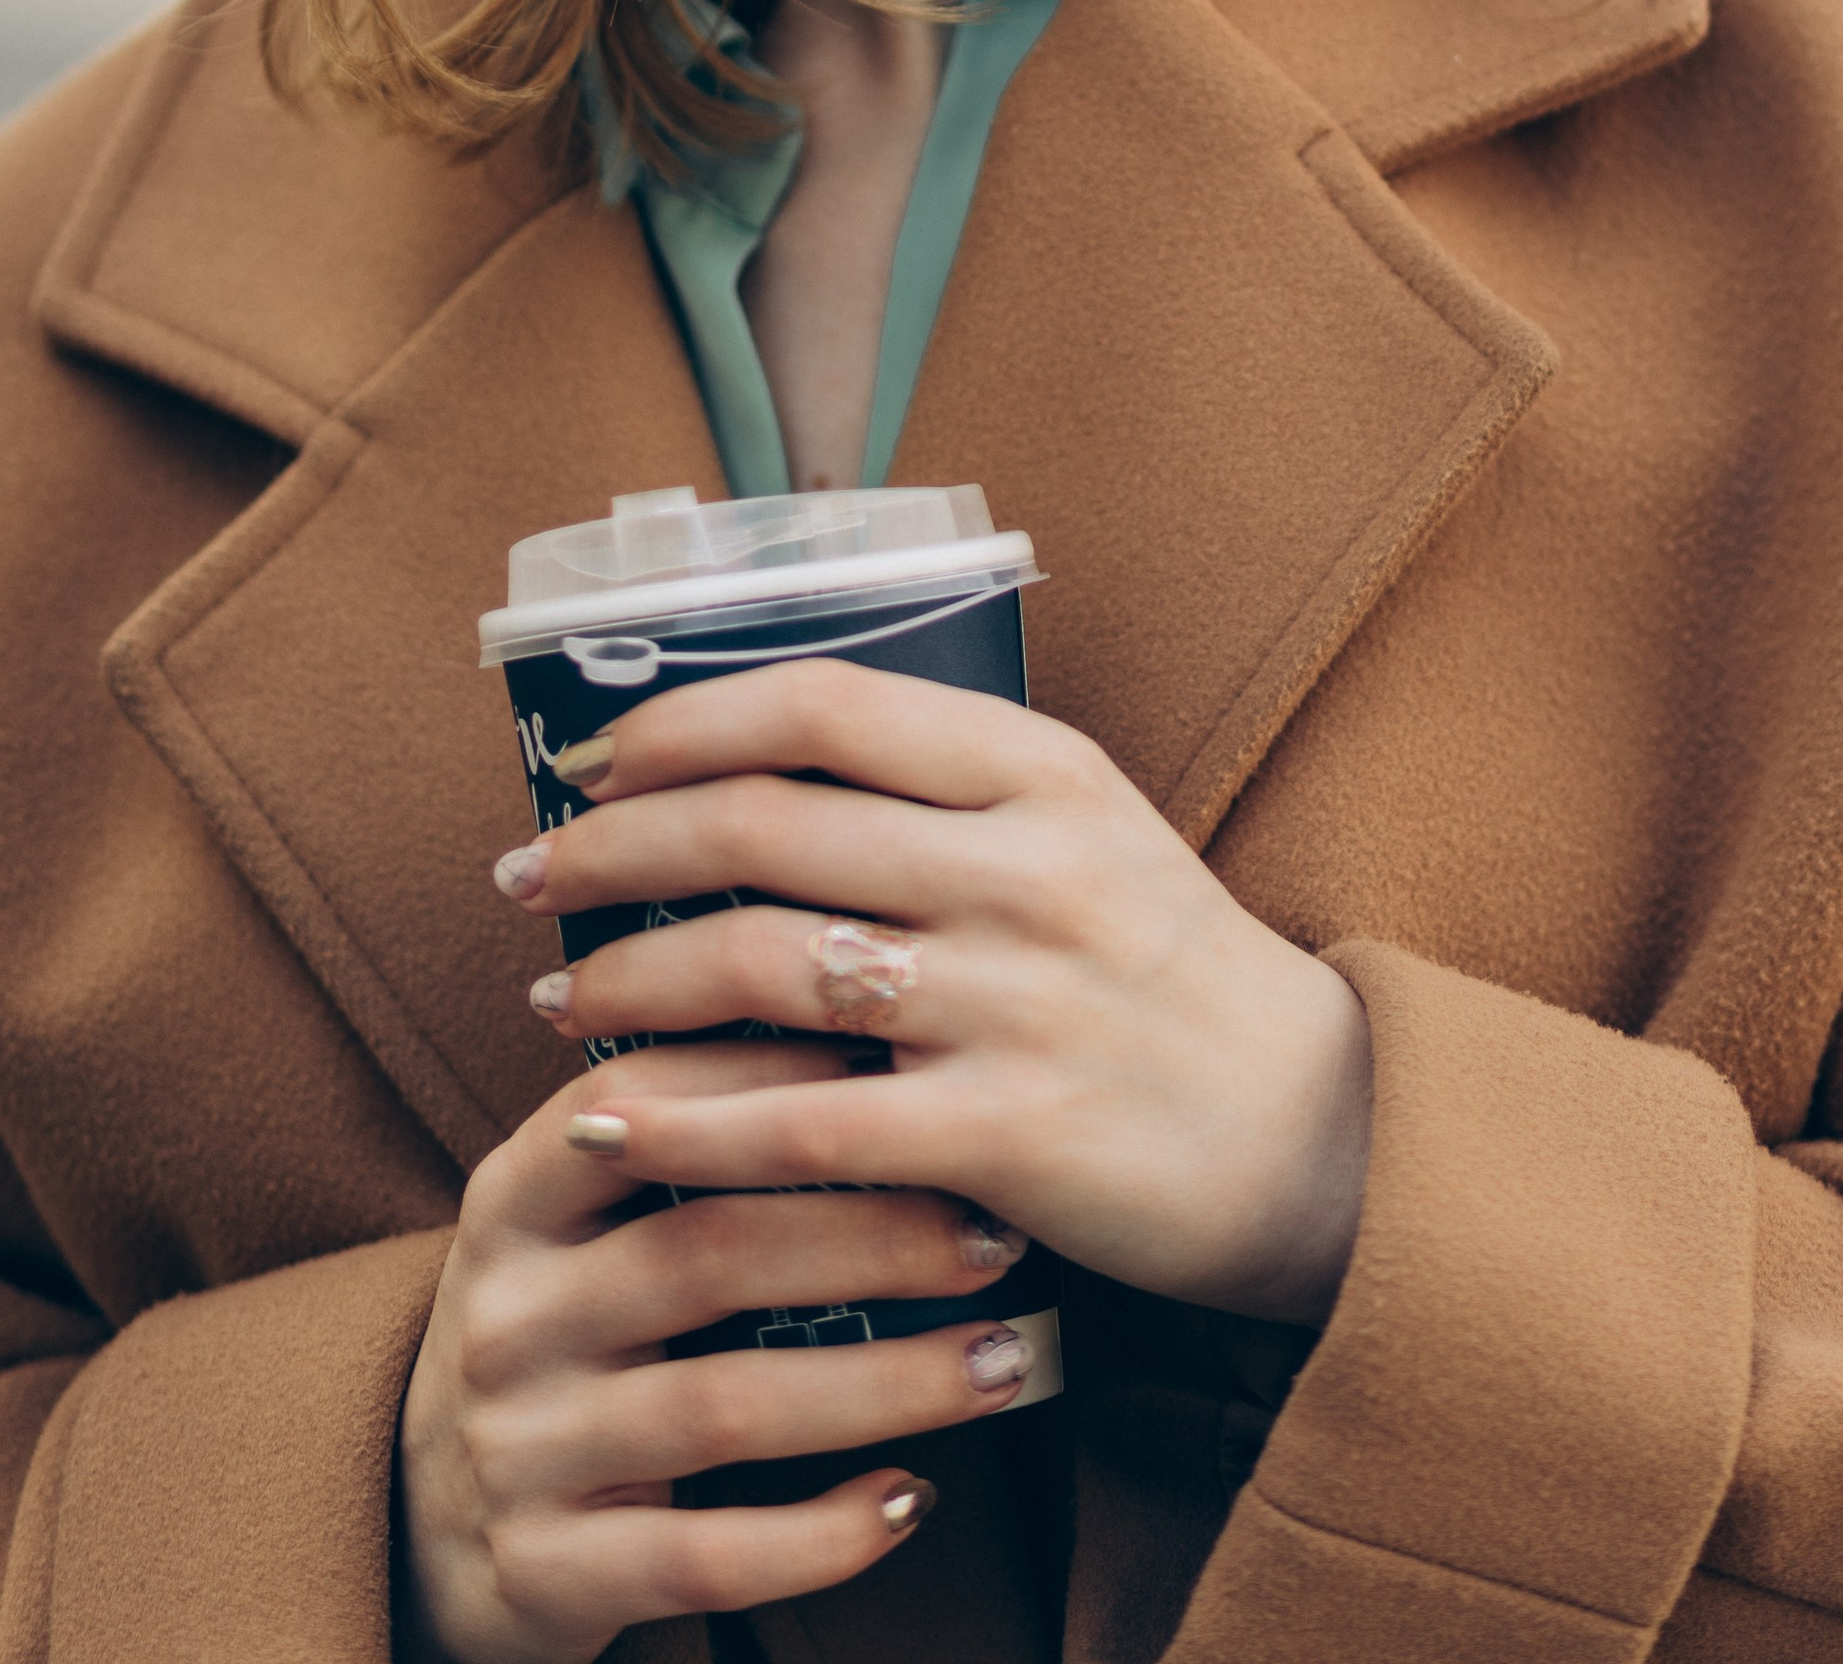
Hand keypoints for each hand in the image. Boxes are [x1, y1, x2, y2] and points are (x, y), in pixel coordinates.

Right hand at [395, 1041, 1036, 1663]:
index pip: (644, 1101)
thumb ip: (688, 1138)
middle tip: (1001, 1233)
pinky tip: (909, 1500)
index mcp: (515, 1197)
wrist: (420, 1524)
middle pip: (706, 1249)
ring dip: (884, 1385)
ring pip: (723, 1408)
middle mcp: (504, 1314)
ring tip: (1005, 1363)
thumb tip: (883, 1028)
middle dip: (873, 1237)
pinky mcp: (545, 1574)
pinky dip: (816, 1535)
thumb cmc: (567, 1326)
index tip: (921, 1065)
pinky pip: (701, 1559)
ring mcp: (516, 1450)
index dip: (779, 1076)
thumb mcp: (583, 1221)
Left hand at [498, 656, 1373, 1323]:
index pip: (821, 705)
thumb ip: (943, 797)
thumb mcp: (1086, 835)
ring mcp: (1018, 1001)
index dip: (682, 725)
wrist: (1315, 1137)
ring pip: (761, 966)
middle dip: (612, 852)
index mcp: (1043, 772)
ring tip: (555, 1004)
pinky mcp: (1005, 1135)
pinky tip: (611, 1122)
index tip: (592, 762)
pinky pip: (799, 1125)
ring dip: (624, 983)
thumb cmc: (1165, 979)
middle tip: (526, 880)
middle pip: (765, 827)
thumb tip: (744, 770)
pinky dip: (682, 1120)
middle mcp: (1027, 868)